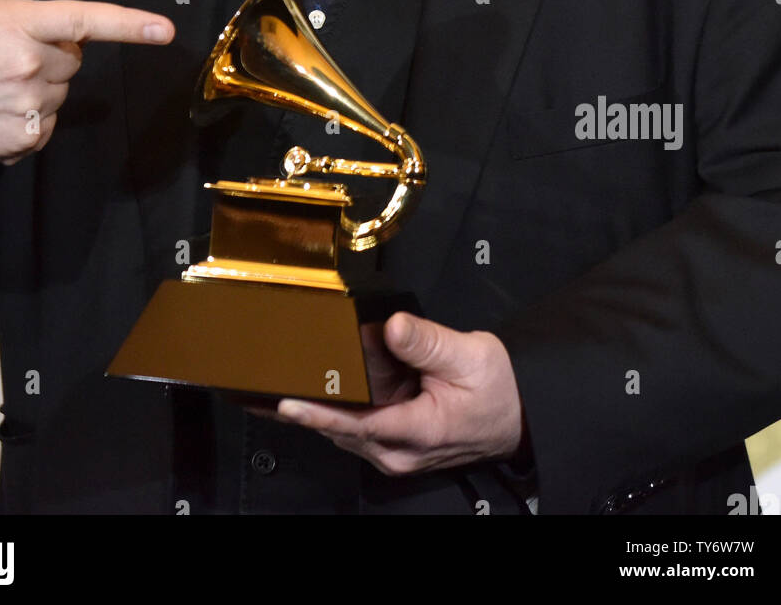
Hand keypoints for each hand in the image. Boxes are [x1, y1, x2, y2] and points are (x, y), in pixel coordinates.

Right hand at [0, 0, 174, 170]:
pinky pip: (47, 125)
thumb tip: (71, 40)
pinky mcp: (21, 139)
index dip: (130, 24)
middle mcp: (26, 63)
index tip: (164, 30)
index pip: (84, 20)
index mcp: (16, 22)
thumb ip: (30, 20)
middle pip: (73, 60)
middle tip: (5, 59)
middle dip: (50, 57)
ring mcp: (26, 104)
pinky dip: (28, 121)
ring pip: (61, 94)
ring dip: (38, 89)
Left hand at [269, 311, 525, 475]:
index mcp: (418, 431)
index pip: (358, 424)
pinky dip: (336, 408)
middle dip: (304, 408)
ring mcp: (395, 452)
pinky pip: (356, 425)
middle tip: (262, 384)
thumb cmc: (499, 390)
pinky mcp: (394, 443)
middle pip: (341, 429)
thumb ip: (428, 342)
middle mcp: (399, 452)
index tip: (286, 404)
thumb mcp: (470, 355)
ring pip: (346, 429)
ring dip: (317, 408)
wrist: (518, 416)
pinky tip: (320, 387)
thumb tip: (392, 327)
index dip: (319, 415)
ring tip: (279, 382)